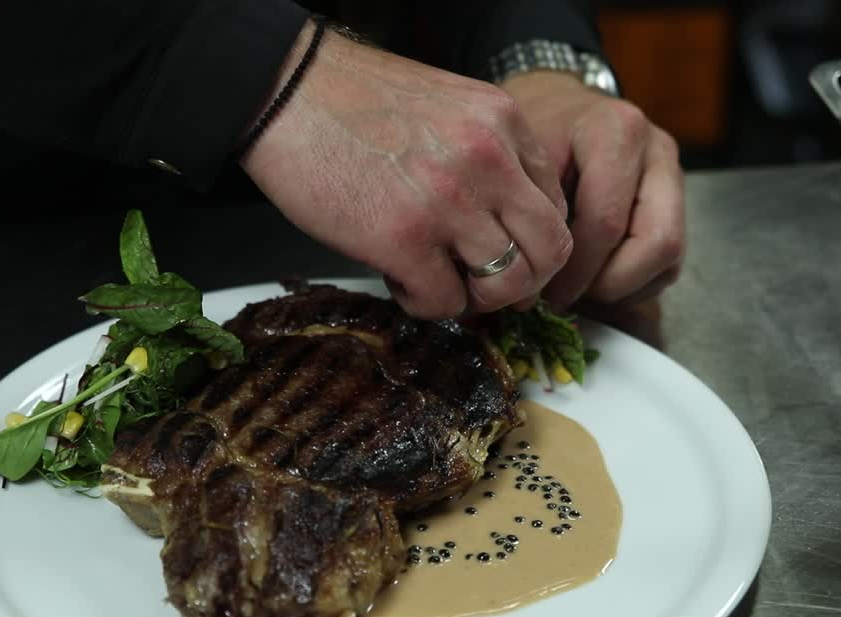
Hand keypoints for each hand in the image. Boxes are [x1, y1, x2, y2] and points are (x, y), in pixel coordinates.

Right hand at [240, 21, 573, 319]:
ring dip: (473, 298)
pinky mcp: (403, 239)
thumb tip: (503, 224)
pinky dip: (425, 304)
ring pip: (506, 285)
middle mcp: (489, 160)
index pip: (556, 206)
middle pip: (549, 252)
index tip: (507, 257)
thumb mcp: (449, 107)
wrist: (284, 89)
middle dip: (520, 283)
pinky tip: (398, 278)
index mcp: (504, 123)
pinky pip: (445, 301)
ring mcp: (449, 202)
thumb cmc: (352, 101)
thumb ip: (488, 155)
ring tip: (437, 281)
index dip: (533, 244)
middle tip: (482, 285)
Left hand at [499, 71, 685, 309]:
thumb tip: (532, 285)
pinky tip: (594, 278)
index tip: (545, 290)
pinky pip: (668, 263)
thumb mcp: (522, 158)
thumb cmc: (534, 130)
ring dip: (623, 286)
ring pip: (669, 258)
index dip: (577, 269)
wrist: (555, 104)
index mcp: (617, 131)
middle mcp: (657, 152)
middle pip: (658, 243)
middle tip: (568, 295)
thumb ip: (533, 213)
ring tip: (578, 286)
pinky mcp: (675, 203)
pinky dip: (633, 283)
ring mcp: (673, 177)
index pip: (607, 221)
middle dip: (610, 282)